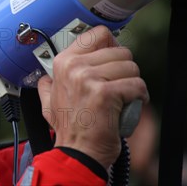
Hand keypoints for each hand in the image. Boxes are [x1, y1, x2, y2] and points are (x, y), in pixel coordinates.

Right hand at [37, 25, 148, 168]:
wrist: (77, 152)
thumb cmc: (67, 129)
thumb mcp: (48, 101)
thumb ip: (48, 84)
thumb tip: (46, 77)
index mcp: (63, 63)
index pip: (96, 34)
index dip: (111, 45)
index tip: (113, 58)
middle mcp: (74, 66)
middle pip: (119, 51)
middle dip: (125, 69)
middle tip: (120, 84)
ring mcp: (89, 78)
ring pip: (131, 67)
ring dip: (134, 82)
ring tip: (126, 95)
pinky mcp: (105, 93)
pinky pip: (136, 84)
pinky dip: (140, 96)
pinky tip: (132, 103)